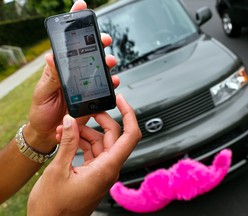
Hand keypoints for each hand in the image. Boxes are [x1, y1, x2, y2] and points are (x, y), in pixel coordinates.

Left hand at [23, 0, 117, 152]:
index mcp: (59, 69)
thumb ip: (51, 77)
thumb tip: (51, 57)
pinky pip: (105, 87)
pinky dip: (111, 83)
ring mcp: (84, 84)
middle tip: (103, 40)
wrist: (50, 132)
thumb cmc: (42, 112)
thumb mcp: (43, 93)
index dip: (74, 25)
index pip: (67, 44)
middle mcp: (74, 74)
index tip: (81, 7)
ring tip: (109, 63)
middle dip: (97, 43)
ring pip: (99, 68)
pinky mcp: (92, 97)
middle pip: (88, 53)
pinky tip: (113, 81)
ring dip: (107, 63)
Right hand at [27, 94, 141, 215]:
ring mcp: (102, 171)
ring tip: (64, 130)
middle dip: (99, 121)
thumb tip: (70, 121)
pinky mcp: (94, 173)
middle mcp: (109, 169)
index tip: (120, 100)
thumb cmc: (54, 208)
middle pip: (113, 135)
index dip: (129, 114)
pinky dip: (81, 143)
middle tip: (83, 112)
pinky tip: (67, 139)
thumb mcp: (58, 171)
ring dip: (84, 133)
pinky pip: (93, 151)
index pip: (130, 136)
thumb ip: (68, 143)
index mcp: (107, 168)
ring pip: (101, 142)